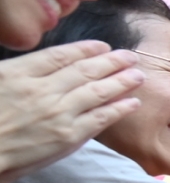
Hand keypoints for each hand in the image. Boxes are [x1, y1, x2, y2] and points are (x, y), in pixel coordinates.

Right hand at [0, 42, 142, 182]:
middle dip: (112, 61)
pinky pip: (101, 118)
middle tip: (130, 56)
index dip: (86, 49)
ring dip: (122, 81)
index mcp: (18, 73)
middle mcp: (42, 89)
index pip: (60, 55)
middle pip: (85, 70)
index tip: (103, 46)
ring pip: (97, 91)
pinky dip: (120, 108)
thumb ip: (20, 72)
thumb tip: (44, 66)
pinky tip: (133, 102)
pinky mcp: (68, 136)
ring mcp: (58, 112)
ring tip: (138, 75)